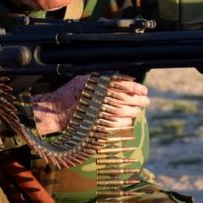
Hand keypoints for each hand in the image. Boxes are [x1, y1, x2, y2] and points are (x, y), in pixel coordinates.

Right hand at [32, 75, 149, 133]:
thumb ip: (105, 78)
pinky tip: (128, 120)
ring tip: (137, 111)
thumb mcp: (87, 78)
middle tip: (146, 101)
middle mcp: (100, 96)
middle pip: (127, 98)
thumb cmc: (72, 92)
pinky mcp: (97, 123)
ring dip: (133, 111)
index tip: (144, 90)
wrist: (56, 109)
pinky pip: (117, 124)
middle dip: (139, 100)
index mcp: (99, 83)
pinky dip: (125, 122)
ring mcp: (98, 111)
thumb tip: (127, 80)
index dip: (137, 88)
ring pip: (124, 111)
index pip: (125, 84)